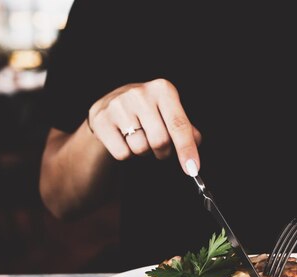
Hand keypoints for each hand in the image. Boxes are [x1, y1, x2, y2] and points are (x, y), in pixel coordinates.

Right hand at [87, 78, 201, 175]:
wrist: (111, 105)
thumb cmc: (148, 112)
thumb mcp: (169, 113)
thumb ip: (185, 128)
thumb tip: (195, 142)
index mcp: (162, 89)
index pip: (178, 124)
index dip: (187, 149)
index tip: (192, 168)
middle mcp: (140, 93)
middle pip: (160, 141)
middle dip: (164, 152)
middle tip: (160, 148)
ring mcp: (118, 105)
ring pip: (140, 148)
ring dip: (145, 152)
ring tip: (140, 138)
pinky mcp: (101, 120)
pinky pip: (122, 153)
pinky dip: (127, 154)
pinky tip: (124, 139)